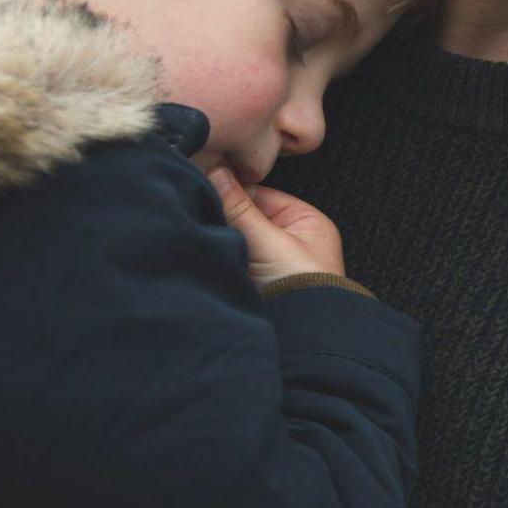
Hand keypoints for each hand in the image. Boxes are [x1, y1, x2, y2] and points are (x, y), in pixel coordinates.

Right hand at [210, 165, 345, 284]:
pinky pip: (234, 259)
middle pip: (247, 217)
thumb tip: (216, 171)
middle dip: (225, 217)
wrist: (303, 336)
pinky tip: (207, 253)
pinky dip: (222, 257)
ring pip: (238, 239)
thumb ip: (239, 206)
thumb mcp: (268, 239)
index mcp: (306, 222)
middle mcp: (292, 241)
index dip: (234, 192)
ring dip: (222, 238)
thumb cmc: (301, 287)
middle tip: (201, 211)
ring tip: (204, 235)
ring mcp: (275, 263)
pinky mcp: (258, 283)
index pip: (261, 194)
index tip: (207, 187)